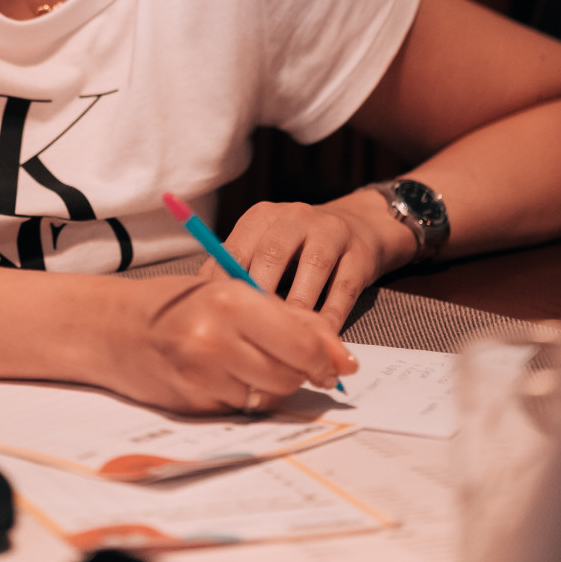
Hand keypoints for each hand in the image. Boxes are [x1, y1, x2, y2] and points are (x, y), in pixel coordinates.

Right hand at [97, 274, 357, 414]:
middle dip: (298, 373)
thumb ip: (288, 320)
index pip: (302, 344)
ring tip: (244, 362)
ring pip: (269, 396)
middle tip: (283, 359)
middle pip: (290, 375)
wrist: (111, 327)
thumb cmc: (176, 304)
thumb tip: (342, 359)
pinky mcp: (193, 404)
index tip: (333, 365)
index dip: (325, 359)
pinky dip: (241, 396)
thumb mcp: (232, 294)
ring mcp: (202, 376)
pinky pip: (241, 409)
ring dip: (269, 385)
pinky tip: (220, 376)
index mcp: (231, 301)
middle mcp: (216, 339)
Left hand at [218, 191, 416, 329]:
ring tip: (286, 344)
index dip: (225, 286)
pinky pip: (342, 289)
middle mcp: (295, 217)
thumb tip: (201, 300)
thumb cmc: (297, 248)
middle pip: (272, 255)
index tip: (218, 321)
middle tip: (251, 334)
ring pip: (311, 270)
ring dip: (297, 310)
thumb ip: (238, 268)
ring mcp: (330, 232)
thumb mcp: (264, 245)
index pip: (236, 249)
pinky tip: (319, 341)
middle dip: (261, 297)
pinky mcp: (359, 253)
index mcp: (262, 217)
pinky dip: (330, 318)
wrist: (359, 227)